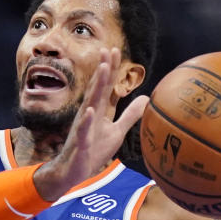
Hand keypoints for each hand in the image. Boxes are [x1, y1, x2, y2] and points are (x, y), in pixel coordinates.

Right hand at [33, 47, 148, 200]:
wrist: (74, 170)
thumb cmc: (94, 150)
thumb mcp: (116, 131)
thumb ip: (129, 114)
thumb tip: (146, 98)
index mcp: (98, 110)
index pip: (105, 85)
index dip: (111, 68)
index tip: (115, 49)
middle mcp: (89, 113)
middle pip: (97, 88)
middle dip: (103, 69)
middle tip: (108, 50)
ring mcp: (83, 127)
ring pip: (90, 103)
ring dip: (96, 86)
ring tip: (102, 69)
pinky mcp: (81, 142)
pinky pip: (83, 130)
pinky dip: (87, 120)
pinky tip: (90, 110)